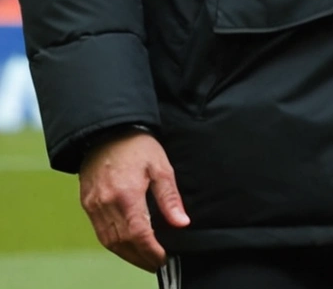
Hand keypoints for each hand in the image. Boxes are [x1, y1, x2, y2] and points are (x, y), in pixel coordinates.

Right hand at [79, 130, 187, 271]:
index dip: (151, 250)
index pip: (138, 233)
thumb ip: (170, 198)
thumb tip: (181, 223)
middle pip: (122, 242)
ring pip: (108, 241)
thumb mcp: (161, 168)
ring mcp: (93, 205)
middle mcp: (106, 203)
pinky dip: (114, 244)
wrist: (106, 132)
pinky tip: (128, 246)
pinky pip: (99, 232)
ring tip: (145, 259)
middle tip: (157, 264)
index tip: (163, 258)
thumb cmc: (137, 147)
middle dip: (140, 257)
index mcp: (126, 194)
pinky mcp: (87, 204)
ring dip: (126, 254)